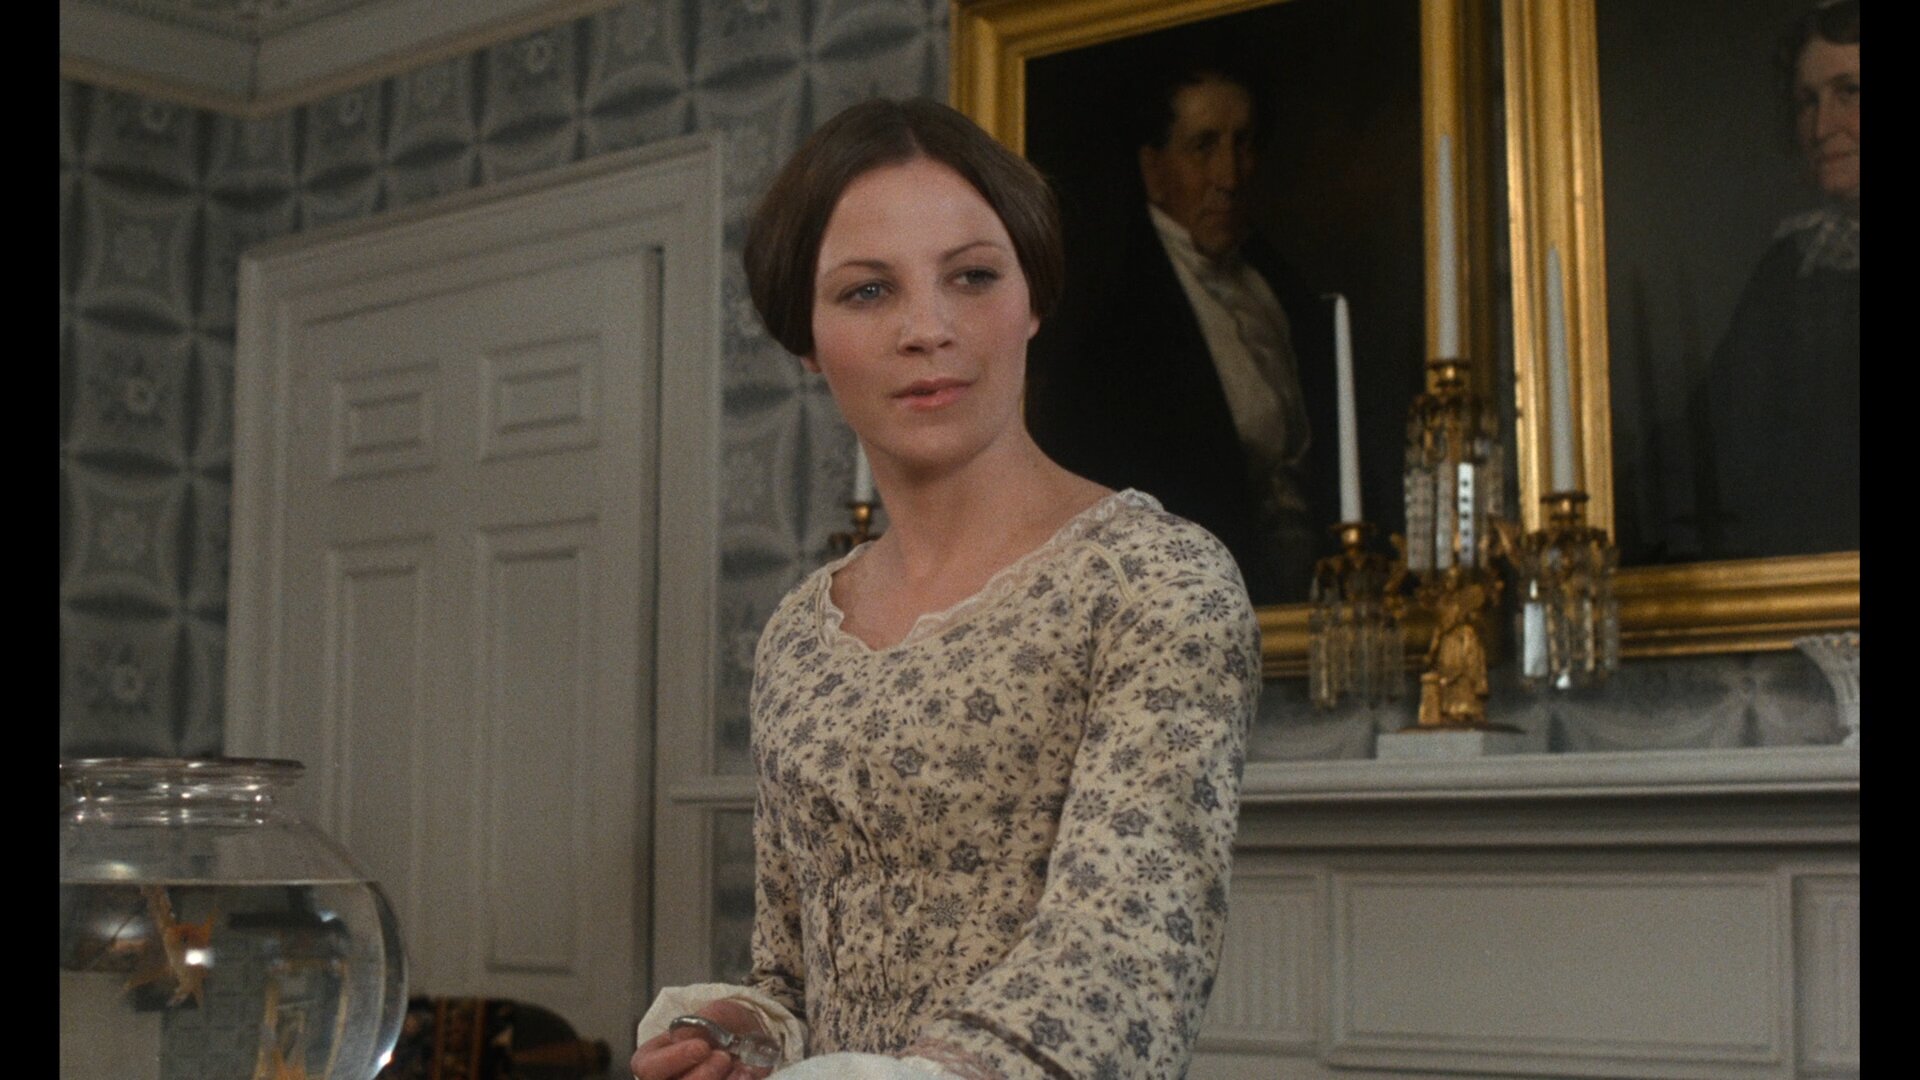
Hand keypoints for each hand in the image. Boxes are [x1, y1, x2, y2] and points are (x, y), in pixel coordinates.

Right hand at [631, 999, 775, 1079]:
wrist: (748, 1036)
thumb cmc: (720, 1024)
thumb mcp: (712, 1013)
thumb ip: (698, 1024)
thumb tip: (684, 1037)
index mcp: (653, 1059)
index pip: (648, 1068)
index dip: (672, 1060)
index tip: (702, 1046)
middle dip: (702, 1076)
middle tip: (723, 1057)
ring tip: (740, 1067)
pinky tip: (746, 1074)